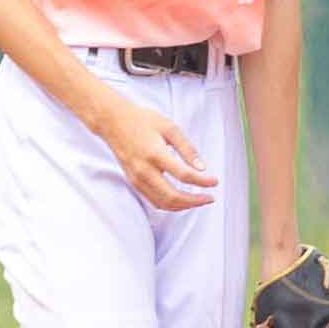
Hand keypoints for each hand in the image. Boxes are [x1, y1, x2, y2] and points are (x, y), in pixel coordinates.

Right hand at [95, 92, 215, 212]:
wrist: (113, 122)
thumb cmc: (143, 121)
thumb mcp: (169, 127)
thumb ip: (187, 148)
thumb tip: (202, 168)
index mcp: (155, 154)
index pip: (183, 175)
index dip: (202, 181)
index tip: (215, 181)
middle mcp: (144, 170)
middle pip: (173, 196)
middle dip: (195, 201)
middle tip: (210, 198)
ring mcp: (137, 179)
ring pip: (163, 203)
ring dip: (184, 206)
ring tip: (199, 200)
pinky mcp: (133, 182)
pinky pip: (154, 201)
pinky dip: (170, 204)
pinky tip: (182, 199)